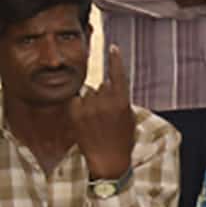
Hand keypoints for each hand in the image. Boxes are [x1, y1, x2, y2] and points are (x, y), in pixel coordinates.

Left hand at [68, 45, 134, 180]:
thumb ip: (121, 100)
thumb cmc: (122, 140)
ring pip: (89, 94)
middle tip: (107, 114)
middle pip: (102, 86)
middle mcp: (105, 101)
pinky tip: (85, 120)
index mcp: (122, 101)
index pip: (118, 74)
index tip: (113, 47)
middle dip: (104, 95)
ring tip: (96, 121)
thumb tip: (110, 86)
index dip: (115, 59)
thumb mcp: (129, 118)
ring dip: (91, 102)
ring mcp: (89, 107)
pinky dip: (80, 107)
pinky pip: (77, 101)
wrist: (107, 159)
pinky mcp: (75, 113)